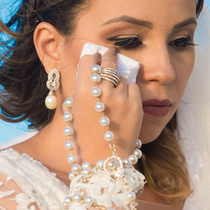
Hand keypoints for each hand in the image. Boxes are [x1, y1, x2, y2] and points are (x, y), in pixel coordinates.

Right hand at [69, 47, 141, 163]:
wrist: (103, 159)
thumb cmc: (84, 136)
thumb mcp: (73, 109)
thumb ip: (80, 88)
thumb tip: (89, 70)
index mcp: (83, 90)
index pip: (90, 59)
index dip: (92, 56)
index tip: (95, 55)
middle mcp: (103, 90)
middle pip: (108, 61)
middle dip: (109, 55)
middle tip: (111, 51)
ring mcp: (122, 97)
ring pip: (121, 77)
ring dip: (118, 80)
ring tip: (114, 91)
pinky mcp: (136, 105)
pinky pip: (133, 88)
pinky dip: (129, 92)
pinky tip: (123, 102)